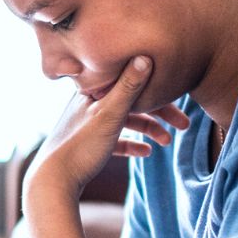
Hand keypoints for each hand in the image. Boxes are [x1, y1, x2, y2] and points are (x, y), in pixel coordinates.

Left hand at [26, 56, 188, 198]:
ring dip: (148, 129)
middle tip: (185, 125)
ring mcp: (87, 125)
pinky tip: (146, 153)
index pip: (130, 82)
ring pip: (124, 121)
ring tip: (167, 142)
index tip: (180, 98)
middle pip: (131, 102)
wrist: (51, 182)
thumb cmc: (80, 147)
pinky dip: (131, 144)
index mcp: (92, 91)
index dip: (157, 89)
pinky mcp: (86, 146)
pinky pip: (114, 140)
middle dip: (159, 113)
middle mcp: (88, 104)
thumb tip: (145, 55)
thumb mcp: (109, 115)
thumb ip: (128, 87)